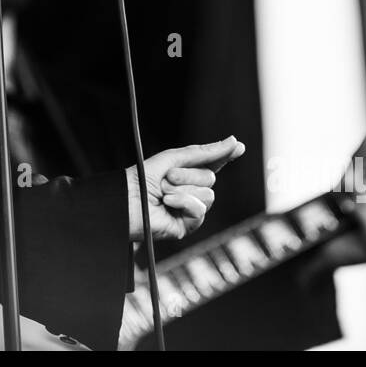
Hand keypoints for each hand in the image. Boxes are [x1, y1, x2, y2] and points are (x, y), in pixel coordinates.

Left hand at [126, 136, 244, 241]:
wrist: (127, 200)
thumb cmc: (144, 177)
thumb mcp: (174, 158)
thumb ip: (204, 152)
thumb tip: (233, 142)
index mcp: (186, 172)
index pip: (212, 163)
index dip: (225, 155)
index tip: (238, 146)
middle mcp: (191, 189)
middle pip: (210, 178)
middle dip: (188, 175)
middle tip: (167, 178)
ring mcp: (190, 208)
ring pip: (208, 194)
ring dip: (183, 190)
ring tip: (164, 192)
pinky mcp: (187, 224)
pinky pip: (200, 210)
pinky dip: (183, 203)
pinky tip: (168, 204)